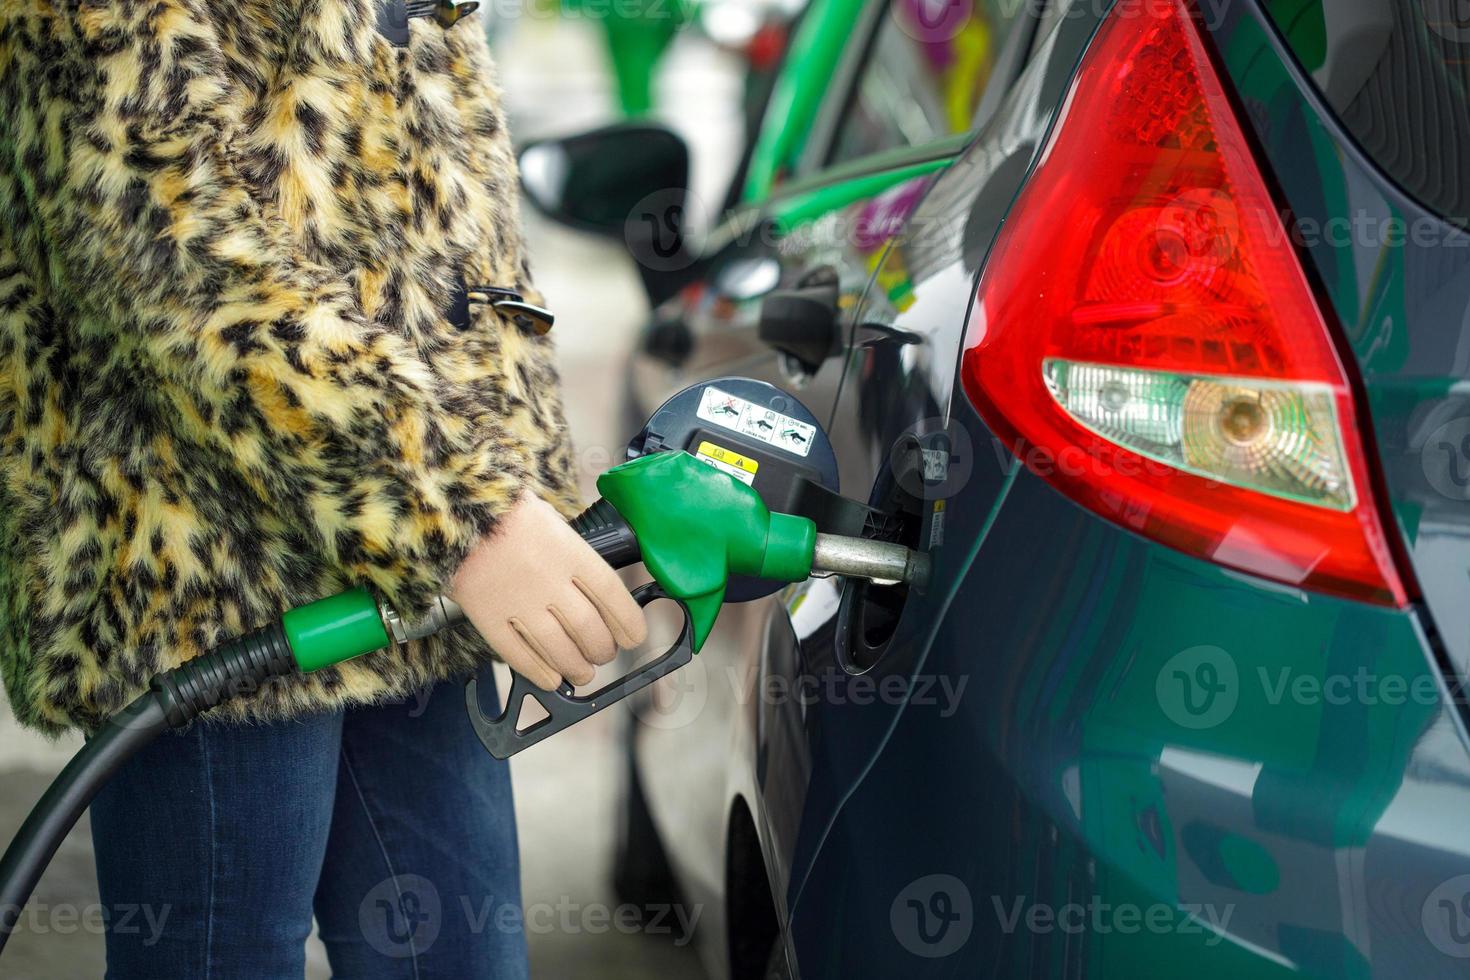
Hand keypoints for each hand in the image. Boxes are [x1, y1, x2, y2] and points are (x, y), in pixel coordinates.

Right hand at [450, 493, 647, 689]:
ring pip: (560, 649)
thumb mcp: (552, 522)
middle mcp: (548, 580)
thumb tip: (599, 592)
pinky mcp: (488, 618)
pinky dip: (540, 672)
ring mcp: (518, 602)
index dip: (628, 622)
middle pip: (589, 629)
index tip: (634, 636)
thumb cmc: (506, 513)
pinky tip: (552, 678)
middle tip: (603, 653)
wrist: (452, 511)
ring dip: (577, 668)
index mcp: (569, 551)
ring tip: (582, 672)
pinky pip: (519, 655)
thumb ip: (574, 556)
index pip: (612, 594)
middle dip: (603, 649)